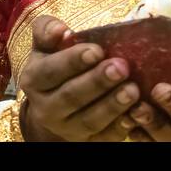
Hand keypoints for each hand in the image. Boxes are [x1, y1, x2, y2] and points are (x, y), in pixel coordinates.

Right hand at [15, 16, 139, 141]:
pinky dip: (121, 126)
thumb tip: (60, 29)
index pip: (50, 71)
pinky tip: (137, 112)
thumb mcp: (45, 45)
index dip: (72, 61)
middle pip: (71, 96)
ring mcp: (67, 128)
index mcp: (34, 80)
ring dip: (112, 105)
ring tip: (133, 89)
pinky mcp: (87, 142)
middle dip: (97, 82)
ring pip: (89, 120)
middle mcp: (46, 108)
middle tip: (121, 67)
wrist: (54, 104)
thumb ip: (47, 30)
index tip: (97, 50)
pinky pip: (104, 137)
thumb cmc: (55, 62)